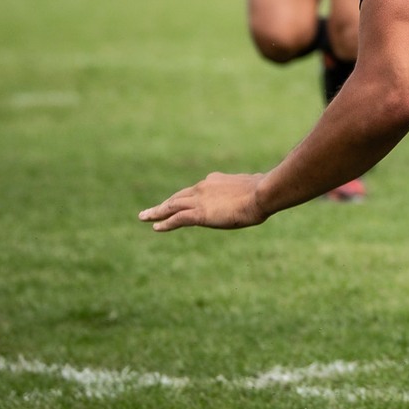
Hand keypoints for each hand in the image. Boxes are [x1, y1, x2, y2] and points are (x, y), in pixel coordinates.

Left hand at [139, 172, 267, 231]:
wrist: (262, 193)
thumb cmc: (264, 190)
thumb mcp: (254, 187)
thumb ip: (249, 189)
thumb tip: (261, 187)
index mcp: (215, 181)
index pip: (196, 191)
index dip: (187, 198)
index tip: (182, 202)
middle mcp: (203, 187)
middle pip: (178, 197)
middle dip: (164, 204)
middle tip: (151, 210)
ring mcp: (199, 200)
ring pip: (172, 206)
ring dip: (157, 212)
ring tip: (144, 217)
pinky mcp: (199, 214)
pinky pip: (176, 219)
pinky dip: (165, 223)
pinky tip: (155, 227)